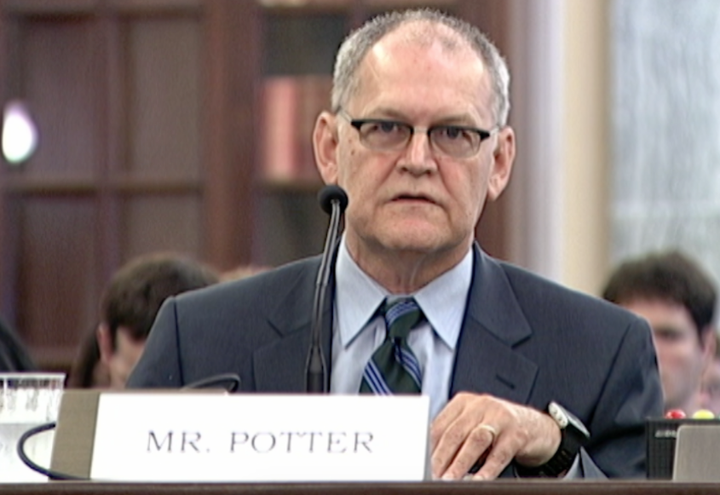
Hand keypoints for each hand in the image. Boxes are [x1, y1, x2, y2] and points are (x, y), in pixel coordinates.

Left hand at [430, 392, 560, 479]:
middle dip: (440, 457)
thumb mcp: (474, 426)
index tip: (420, 465)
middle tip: (431, 475)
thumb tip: (432, 460)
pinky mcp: (517, 434)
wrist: (538, 427)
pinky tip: (479, 481)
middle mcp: (480, 406)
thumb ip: (455, 437)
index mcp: (463, 402)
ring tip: (449, 479)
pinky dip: (488, 470)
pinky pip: (500, 454)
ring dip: (459, 463)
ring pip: (475, 441)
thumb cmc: (498, 428)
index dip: (427, 447)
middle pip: (454, 433)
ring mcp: (500, 418)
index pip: (439, 425)